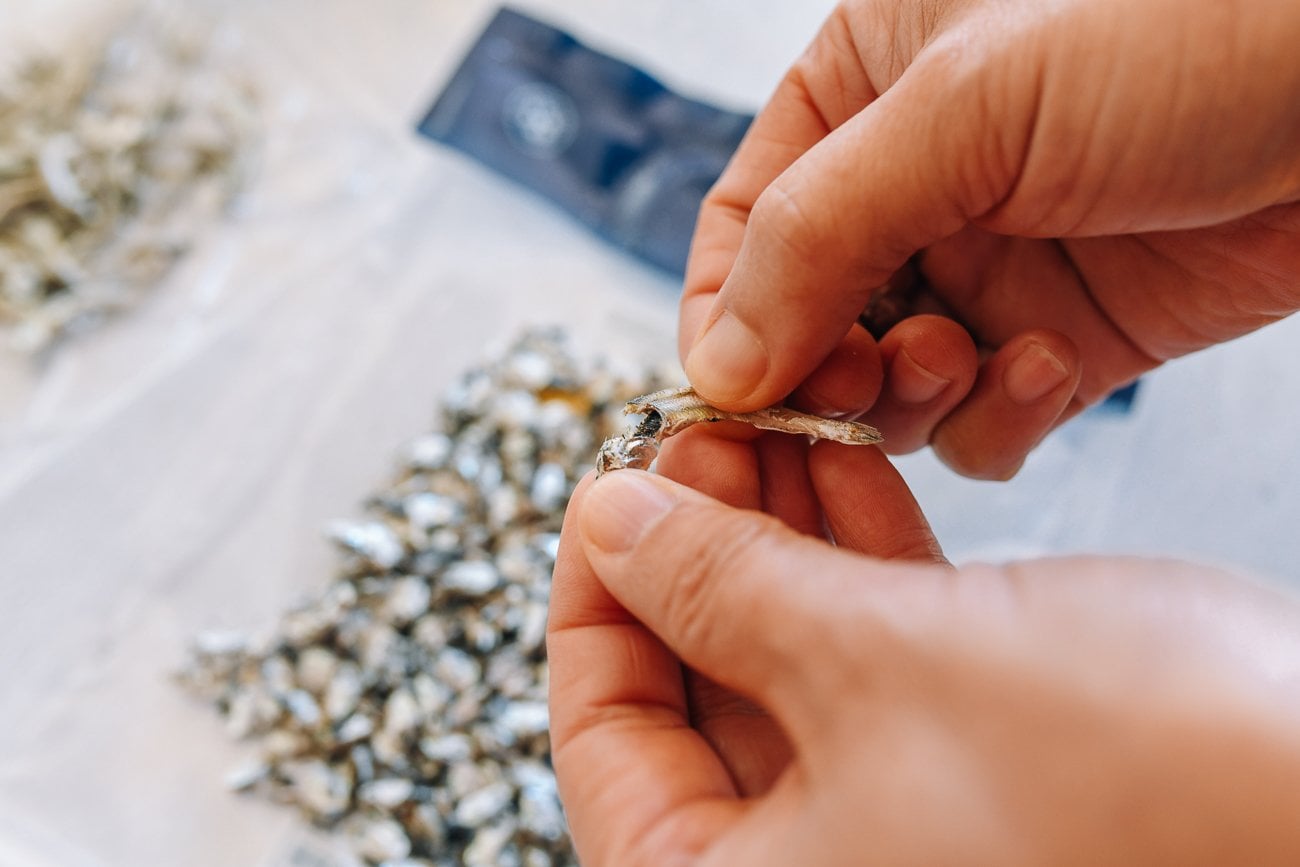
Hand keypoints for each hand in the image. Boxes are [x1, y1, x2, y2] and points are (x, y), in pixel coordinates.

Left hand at [548, 447, 1299, 864]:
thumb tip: (611, 520)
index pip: (604, 744)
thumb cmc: (1133, 782)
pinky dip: (851, 560)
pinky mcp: (971, 764)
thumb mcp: (876, 662)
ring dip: (770, 537)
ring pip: (784, 659)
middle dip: (690, 548)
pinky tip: (840, 464)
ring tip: (767, 422)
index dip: (592, 600)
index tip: (605, 490)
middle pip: (693, 693)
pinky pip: (872, 656)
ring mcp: (894, 823)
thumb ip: (716, 589)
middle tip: (696, 433)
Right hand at [680, 0, 1299, 477]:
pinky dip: (1000, 418)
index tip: (739, 387)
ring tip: (965, 357)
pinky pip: (984, 417)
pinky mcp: (1069, 336)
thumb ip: (817, 231)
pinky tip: (1054, 369)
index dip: (729, 314)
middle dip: (827, 367)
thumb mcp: (965, 107)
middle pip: (808, 320)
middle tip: (861, 383)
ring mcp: (993, 265)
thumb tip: (721, 363)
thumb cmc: (1189, 22)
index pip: (743, 225)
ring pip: (890, 384)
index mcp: (863, 92)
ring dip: (913, 398)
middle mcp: (916, 184)